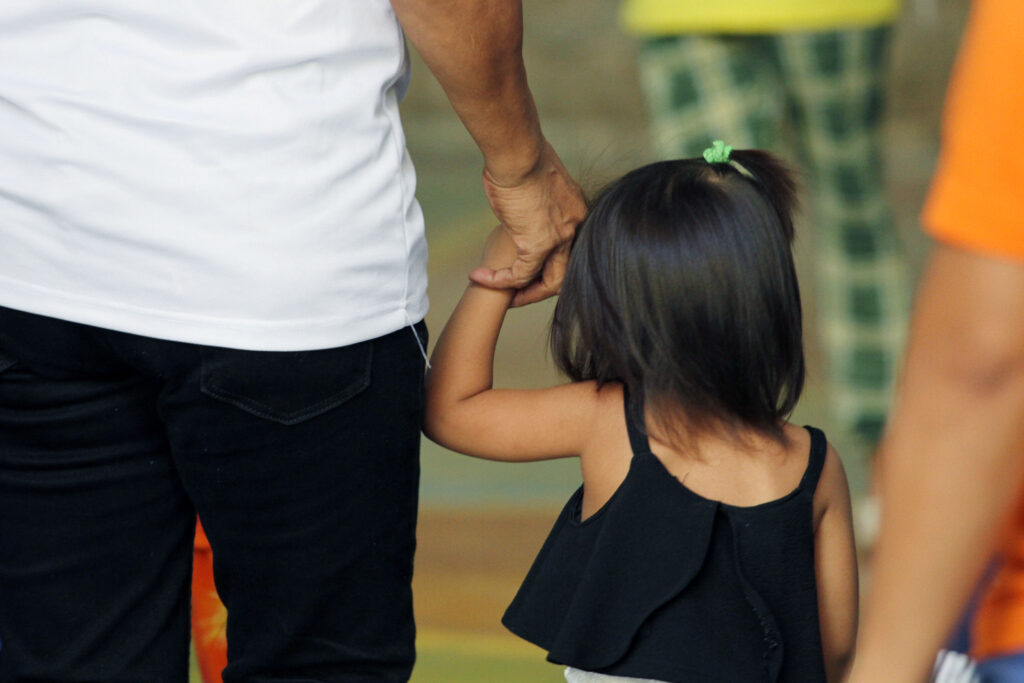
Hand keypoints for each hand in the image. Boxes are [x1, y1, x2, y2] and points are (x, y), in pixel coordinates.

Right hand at [469, 141, 585, 305]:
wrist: (517, 151)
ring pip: (548, 281)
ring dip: (524, 293)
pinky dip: (498, 280)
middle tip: (520, 294)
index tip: (530, 269)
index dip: (550, 264)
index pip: (569, 250)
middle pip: (565, 271)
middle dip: (542, 288)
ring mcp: (559, 237)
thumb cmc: (520, 155)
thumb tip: (521, 200)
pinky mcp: (537, 244)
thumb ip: (535, 198)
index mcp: (576, 210)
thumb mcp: (535, 180)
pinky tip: (480, 277)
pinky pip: (519, 274)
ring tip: (504, 297)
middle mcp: (575, 227)